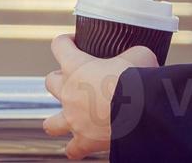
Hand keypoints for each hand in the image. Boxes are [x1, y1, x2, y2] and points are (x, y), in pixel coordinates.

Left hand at [43, 34, 158, 158]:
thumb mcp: (138, 55)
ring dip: (57, 121)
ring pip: (51, 123)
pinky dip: (77, 149)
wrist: (141, 112)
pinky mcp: (85, 141)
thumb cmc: (137, 79)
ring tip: (68, 118)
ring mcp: (73, 118)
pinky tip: (83, 146)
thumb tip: (137, 58)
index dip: (65, 41)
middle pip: (50, 82)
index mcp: (75, 66)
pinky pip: (73, 150)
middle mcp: (68, 92)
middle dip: (60, 80)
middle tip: (76, 82)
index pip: (59, 46)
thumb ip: (132, 54)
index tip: (74, 42)